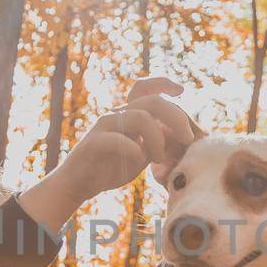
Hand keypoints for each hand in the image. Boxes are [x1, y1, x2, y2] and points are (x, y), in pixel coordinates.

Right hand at [20, 76, 198, 230]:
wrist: (78, 183)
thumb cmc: (111, 168)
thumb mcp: (142, 153)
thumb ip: (158, 142)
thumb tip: (180, 135)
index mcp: (128, 114)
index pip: (145, 87)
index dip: (164, 83)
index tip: (181, 91)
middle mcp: (117, 114)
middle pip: (153, 101)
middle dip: (176, 117)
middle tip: (188, 138)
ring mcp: (105, 126)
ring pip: (140, 117)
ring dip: (157, 139)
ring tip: (158, 158)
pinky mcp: (94, 143)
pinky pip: (117, 139)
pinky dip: (133, 149)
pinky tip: (139, 159)